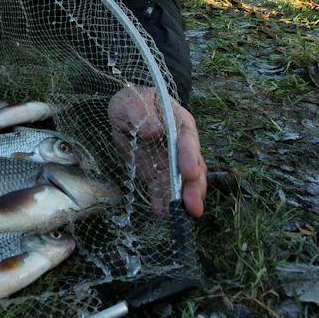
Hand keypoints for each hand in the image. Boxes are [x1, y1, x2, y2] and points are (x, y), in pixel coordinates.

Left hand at [108, 86, 206, 217]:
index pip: (188, 140)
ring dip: (182, 200)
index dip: (190, 157)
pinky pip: (162, 189)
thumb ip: (142, 113)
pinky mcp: (157, 173)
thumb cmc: (133, 102)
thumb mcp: (132, 102)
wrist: (125, 113)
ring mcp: (171, 161)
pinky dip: (162, 201)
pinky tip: (160, 212)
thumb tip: (154, 132)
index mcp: (179, 122)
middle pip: (193, 167)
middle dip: (194, 188)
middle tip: (193, 207)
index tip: (189, 173)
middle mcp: (181, 145)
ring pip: (182, 183)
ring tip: (178, 215)